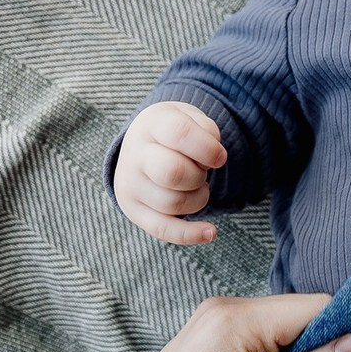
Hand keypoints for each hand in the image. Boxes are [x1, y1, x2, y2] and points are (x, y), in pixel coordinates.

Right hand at [112, 102, 227, 244]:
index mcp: (151, 124)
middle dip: (199, 175)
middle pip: (173, 173)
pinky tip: (211, 232)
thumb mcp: (191, 116)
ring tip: (197, 184)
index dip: (207, 147)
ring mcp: (130, 185)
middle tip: (201, 169)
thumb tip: (215, 158)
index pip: (179, 133)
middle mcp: (134, 155)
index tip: (219, 157)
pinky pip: (162, 229)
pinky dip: (189, 234)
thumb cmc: (175, 130)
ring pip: (173, 203)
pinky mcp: (134, 210)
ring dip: (199, 197)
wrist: (142, 141)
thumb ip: (206, 130)